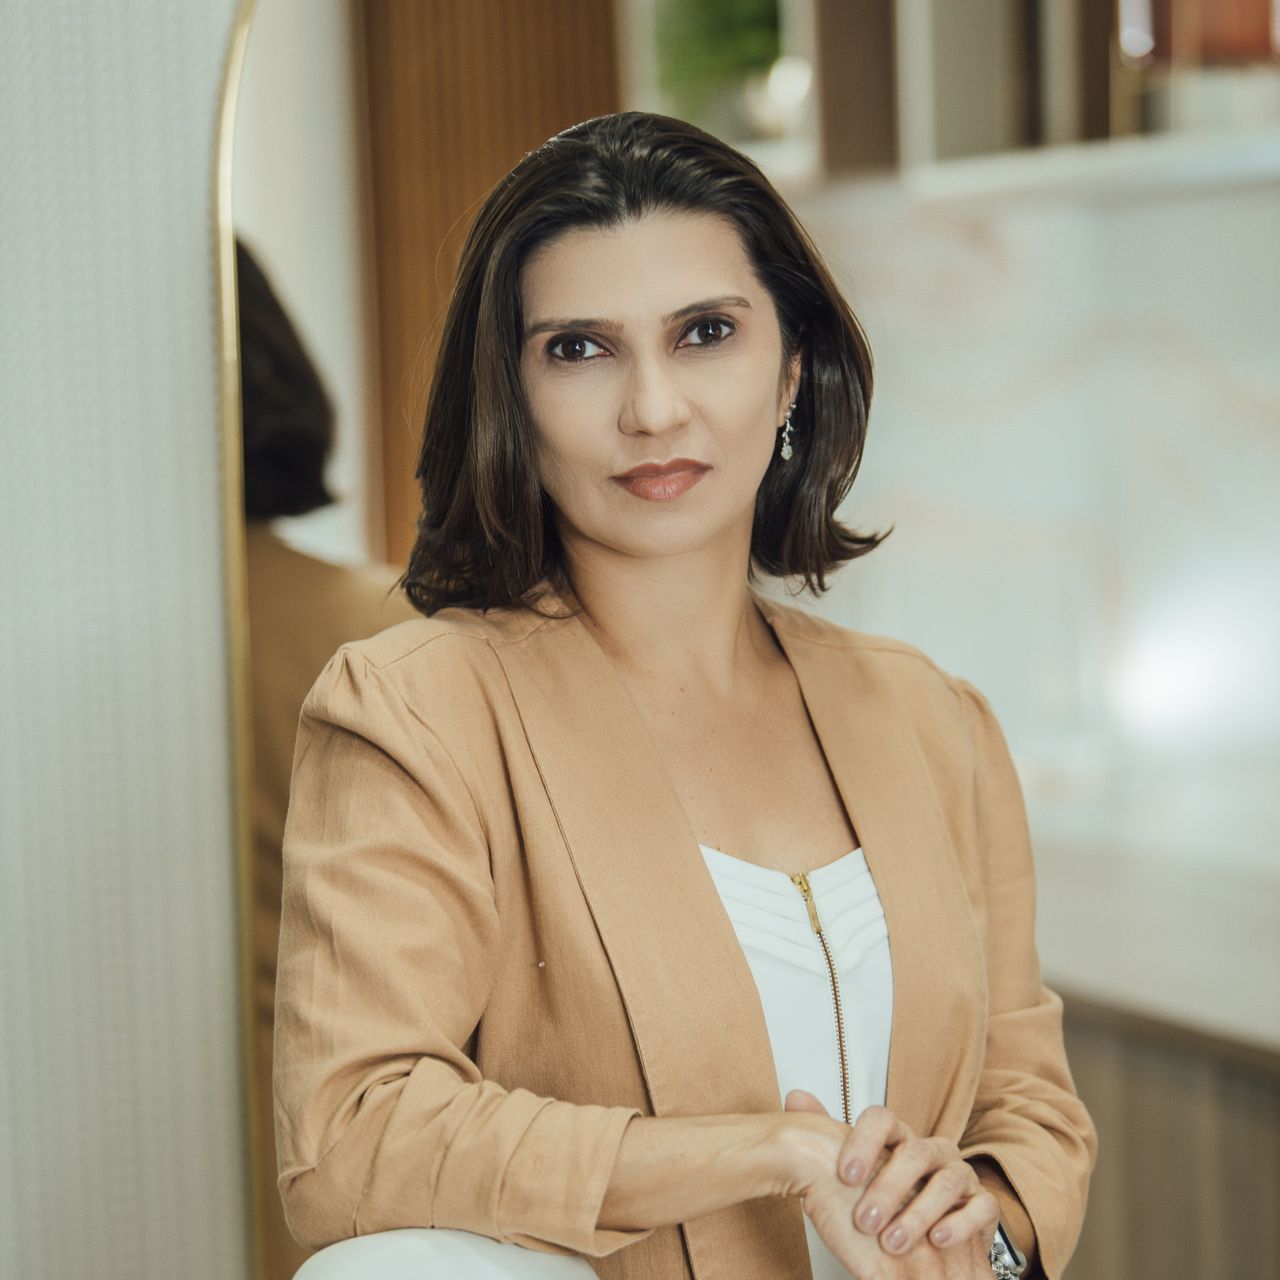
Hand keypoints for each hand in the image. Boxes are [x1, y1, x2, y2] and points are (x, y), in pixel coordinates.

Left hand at [781, 1090, 997, 1277]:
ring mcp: (961, 1175)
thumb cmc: (889, 1208)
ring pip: (947, 1181)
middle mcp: (932, 1150)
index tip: (845, 1176)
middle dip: (888, 1188)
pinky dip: (958, 1224)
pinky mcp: (984, 1205)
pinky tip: (937, 1239)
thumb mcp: (858, 1176)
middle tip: (865, 1221)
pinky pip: (980, 1207)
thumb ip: (828, 1138)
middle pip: (914, 1152)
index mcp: (900, 1138)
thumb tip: (795, 1096)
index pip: (883, 1119)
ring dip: (918, 1213)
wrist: (931, 1252)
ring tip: (893, 1242)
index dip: (864, 1142)